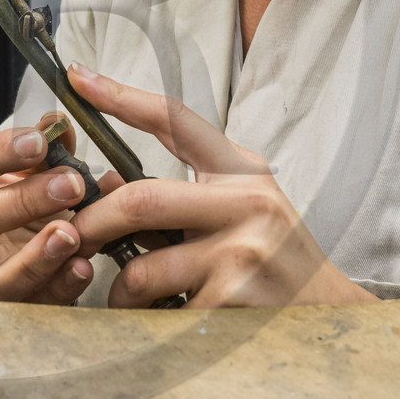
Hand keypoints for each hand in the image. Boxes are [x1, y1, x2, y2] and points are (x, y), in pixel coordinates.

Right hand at [0, 114, 94, 303]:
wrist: (16, 254)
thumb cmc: (15, 206)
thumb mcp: (25, 172)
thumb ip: (42, 148)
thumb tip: (56, 124)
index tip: (39, 141)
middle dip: (21, 202)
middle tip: (69, 185)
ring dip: (36, 256)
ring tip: (70, 234)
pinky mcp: (5, 310)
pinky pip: (31, 305)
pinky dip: (59, 287)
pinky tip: (82, 267)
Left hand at [66, 64, 376, 309]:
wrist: (331, 314)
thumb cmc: (274, 258)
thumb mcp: (238, 208)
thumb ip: (180, 193)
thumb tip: (105, 185)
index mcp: (242, 172)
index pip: (174, 120)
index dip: (121, 97)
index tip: (78, 77)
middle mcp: (247, 203)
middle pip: (140, 201)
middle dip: (91, 224)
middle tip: (67, 238)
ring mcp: (242, 253)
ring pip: (142, 268)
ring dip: (119, 290)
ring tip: (128, 299)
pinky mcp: (235, 300)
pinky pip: (163, 311)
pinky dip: (149, 320)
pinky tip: (166, 321)